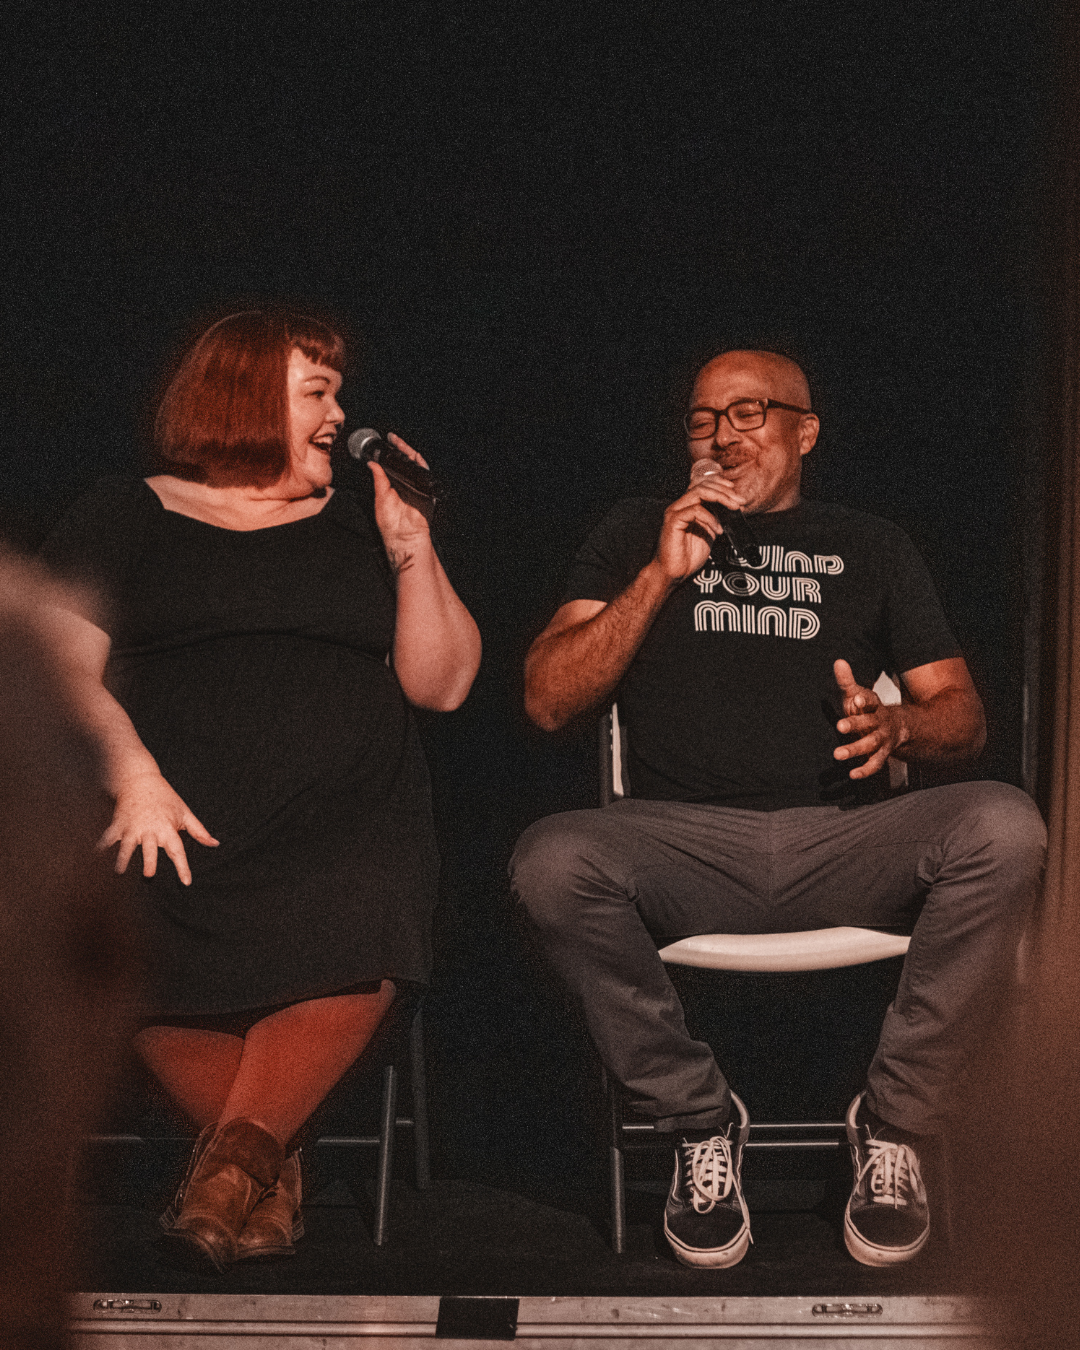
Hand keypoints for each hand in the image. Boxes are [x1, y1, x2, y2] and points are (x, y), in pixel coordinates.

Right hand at [100, 770, 218, 884]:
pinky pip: (108, 838)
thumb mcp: (185, 812)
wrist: (140, 779)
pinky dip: (101, 847)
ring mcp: (132, 827)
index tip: (186, 882)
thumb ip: (199, 831)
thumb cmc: (166, 798)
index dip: (183, 867)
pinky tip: (94, 857)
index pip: (178, 850)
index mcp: (167, 828)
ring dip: (123, 858)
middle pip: (150, 848)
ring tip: (119, 871)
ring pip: (127, 845)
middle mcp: (150, 829)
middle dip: (149, 861)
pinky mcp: (118, 824)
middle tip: (148, 875)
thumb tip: (215, 844)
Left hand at [368, 433, 431, 568]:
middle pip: (405, 462)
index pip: (392, 465)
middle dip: (400, 449)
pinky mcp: (426, 491)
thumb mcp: (380, 497)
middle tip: (392, 439)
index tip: (383, 443)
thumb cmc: (391, 525)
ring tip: (400, 444)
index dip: (389, 453)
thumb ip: (379, 479)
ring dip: (408, 453)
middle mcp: (406, 485)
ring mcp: (417, 487)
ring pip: (415, 465)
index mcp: (394, 486)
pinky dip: (419, 464)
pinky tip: (412, 456)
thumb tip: (372, 464)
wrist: (403, 538)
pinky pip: (424, 474)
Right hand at [654, 476, 745, 584]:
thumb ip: (716, 519)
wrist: (674, 573)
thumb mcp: (709, 534)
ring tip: (734, 508)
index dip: (720, 484)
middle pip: (703, 485)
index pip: (703, 484)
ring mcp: (675, 512)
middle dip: (725, 491)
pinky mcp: (673, 521)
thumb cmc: (688, 556)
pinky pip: (695, 511)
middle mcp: (680, 506)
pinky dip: (710, 518)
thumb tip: (733, 509)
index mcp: (687, 506)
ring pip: (699, 492)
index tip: (736, 493)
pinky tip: (718, 529)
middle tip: (740, 501)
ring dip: (720, 498)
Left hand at [833, 659, 905, 779]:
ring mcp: (881, 739)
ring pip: (870, 744)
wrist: (895, 727)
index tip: (855, 698)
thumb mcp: (857, 694)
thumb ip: (846, 681)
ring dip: (854, 749)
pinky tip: (853, 774)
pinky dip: (865, 770)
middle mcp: (879, 722)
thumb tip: (838, 662)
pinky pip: (875, 763)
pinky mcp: (881, 754)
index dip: (864, 700)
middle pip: (868, 723)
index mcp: (873, 706)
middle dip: (855, 724)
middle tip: (840, 725)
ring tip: (838, 754)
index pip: (870, 700)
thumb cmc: (868, 711)